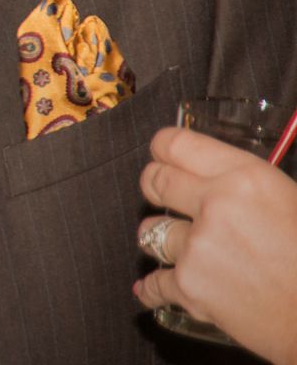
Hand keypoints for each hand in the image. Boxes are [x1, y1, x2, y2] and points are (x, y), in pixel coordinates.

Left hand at [136, 126, 296, 363]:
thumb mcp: (291, 201)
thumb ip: (247, 186)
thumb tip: (214, 178)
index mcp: (247, 178)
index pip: (176, 144)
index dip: (162, 149)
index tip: (160, 156)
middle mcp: (216, 206)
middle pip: (154, 181)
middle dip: (154, 187)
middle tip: (159, 194)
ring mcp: (198, 247)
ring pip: (150, 231)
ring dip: (161, 240)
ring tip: (185, 250)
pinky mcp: (188, 286)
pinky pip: (153, 282)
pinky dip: (155, 289)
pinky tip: (160, 288)